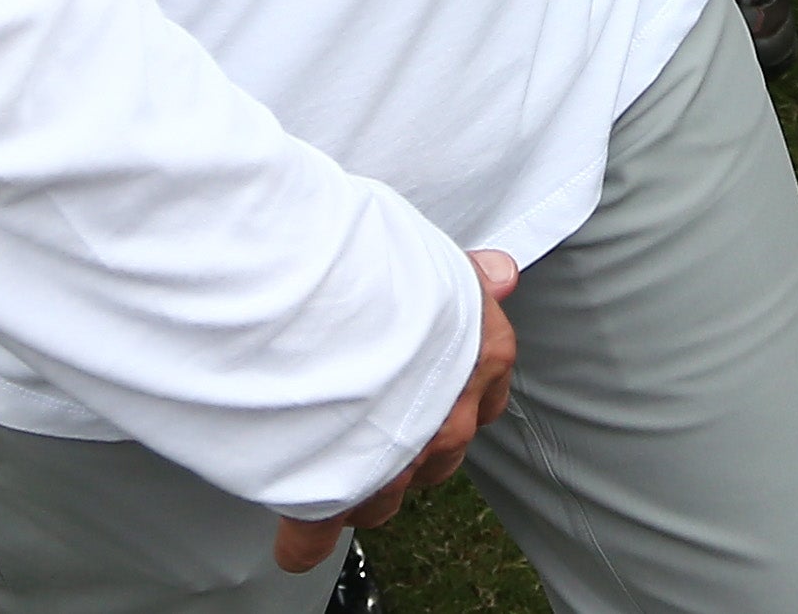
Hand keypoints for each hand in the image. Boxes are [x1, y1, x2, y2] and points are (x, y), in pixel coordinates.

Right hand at [273, 252, 518, 575]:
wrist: (334, 307)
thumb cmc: (384, 272)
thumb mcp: (438, 261)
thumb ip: (470, 279)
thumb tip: (501, 274)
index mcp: (481, 361)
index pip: (482, 400)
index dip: (448, 398)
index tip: (424, 389)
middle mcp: (448, 420)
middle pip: (436, 455)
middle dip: (407, 446)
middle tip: (373, 420)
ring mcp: (396, 464)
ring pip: (382, 498)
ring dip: (360, 484)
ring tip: (330, 459)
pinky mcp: (336, 494)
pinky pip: (317, 533)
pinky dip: (303, 536)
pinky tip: (296, 531)